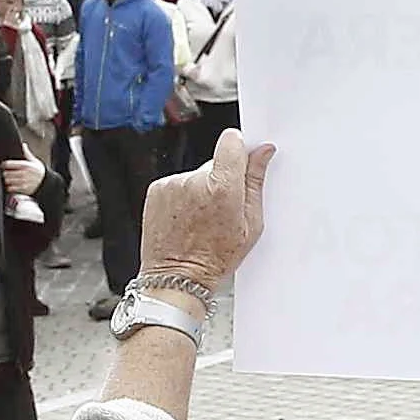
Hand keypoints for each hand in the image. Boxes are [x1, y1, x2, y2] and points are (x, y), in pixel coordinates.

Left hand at [2, 156, 44, 197]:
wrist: (46, 183)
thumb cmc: (40, 171)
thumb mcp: (35, 161)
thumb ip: (27, 153)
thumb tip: (23, 145)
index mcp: (25, 165)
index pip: (8, 164)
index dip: (3, 164)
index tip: (2, 165)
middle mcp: (23, 173)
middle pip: (6, 173)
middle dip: (5, 173)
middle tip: (6, 173)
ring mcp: (23, 182)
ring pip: (8, 181)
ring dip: (7, 180)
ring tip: (9, 179)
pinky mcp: (23, 189)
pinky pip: (11, 188)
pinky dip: (10, 187)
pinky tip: (12, 185)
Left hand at [142, 129, 270, 291]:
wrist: (177, 277)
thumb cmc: (215, 258)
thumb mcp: (250, 224)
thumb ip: (255, 182)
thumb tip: (262, 153)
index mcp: (223, 188)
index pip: (232, 142)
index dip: (239, 150)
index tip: (241, 162)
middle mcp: (195, 181)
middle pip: (214, 163)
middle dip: (221, 179)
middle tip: (221, 209)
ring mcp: (173, 185)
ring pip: (195, 175)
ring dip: (200, 189)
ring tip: (201, 219)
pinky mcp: (156, 189)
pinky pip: (177, 183)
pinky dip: (182, 197)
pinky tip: (186, 219)